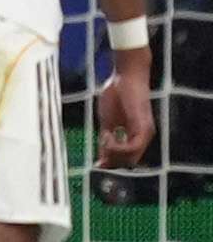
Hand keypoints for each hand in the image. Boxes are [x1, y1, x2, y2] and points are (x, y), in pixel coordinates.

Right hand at [99, 51, 154, 168]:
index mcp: (134, 135)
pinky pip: (133, 147)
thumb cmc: (116, 94)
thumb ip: (106, 139)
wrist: (125, 77)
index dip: (112, 163)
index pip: (126, 158)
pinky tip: (107, 136)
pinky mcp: (144, 128)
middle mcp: (143, 137)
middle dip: (113, 162)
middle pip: (129, 162)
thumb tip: (101, 157)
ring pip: (132, 157)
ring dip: (114, 154)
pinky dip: (118, 147)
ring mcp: (145, 133)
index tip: (97, 165)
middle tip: (99, 158)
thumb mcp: (107, 121)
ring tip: (103, 140)